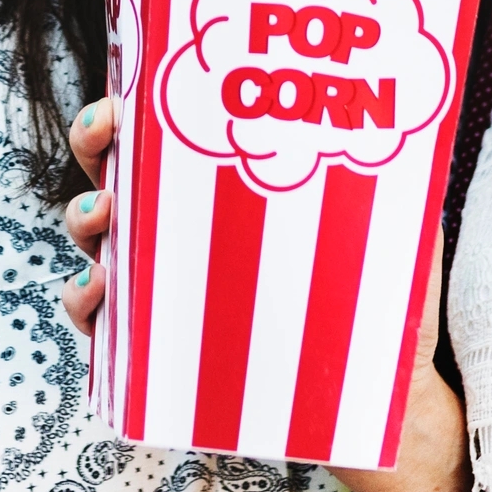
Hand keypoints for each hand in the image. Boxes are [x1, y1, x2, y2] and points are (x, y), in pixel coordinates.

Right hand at [52, 97, 470, 491]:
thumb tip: (406, 130)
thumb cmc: (386, 306)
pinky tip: (99, 294)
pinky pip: (107, 325)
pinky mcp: (166, 349)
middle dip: (96, 141)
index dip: (141, 102)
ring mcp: (173, 285)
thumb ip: (394, 185)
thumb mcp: (396, 234)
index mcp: (235, 191)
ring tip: (103, 217)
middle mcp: (193, 229)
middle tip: (103, 131)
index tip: (132, 91)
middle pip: (121, 170)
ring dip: (85, 219)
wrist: (388, 400)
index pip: (176, 131)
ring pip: (102, 240)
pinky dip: (87, 306)